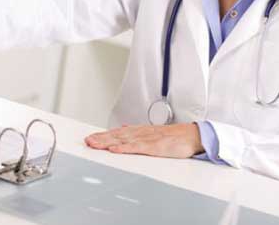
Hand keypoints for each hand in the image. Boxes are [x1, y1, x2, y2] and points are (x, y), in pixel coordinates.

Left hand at [85, 123, 203, 158]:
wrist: (191, 135)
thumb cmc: (173, 137)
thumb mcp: (151, 133)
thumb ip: (135, 132)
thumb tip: (122, 128)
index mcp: (139, 131)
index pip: (116, 133)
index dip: (102, 135)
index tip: (90, 138)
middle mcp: (140, 133)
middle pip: (116, 136)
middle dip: (100, 138)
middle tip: (87, 141)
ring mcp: (146, 139)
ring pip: (123, 140)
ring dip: (107, 142)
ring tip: (95, 144)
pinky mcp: (154, 146)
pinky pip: (137, 147)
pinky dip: (124, 148)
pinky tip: (115, 149)